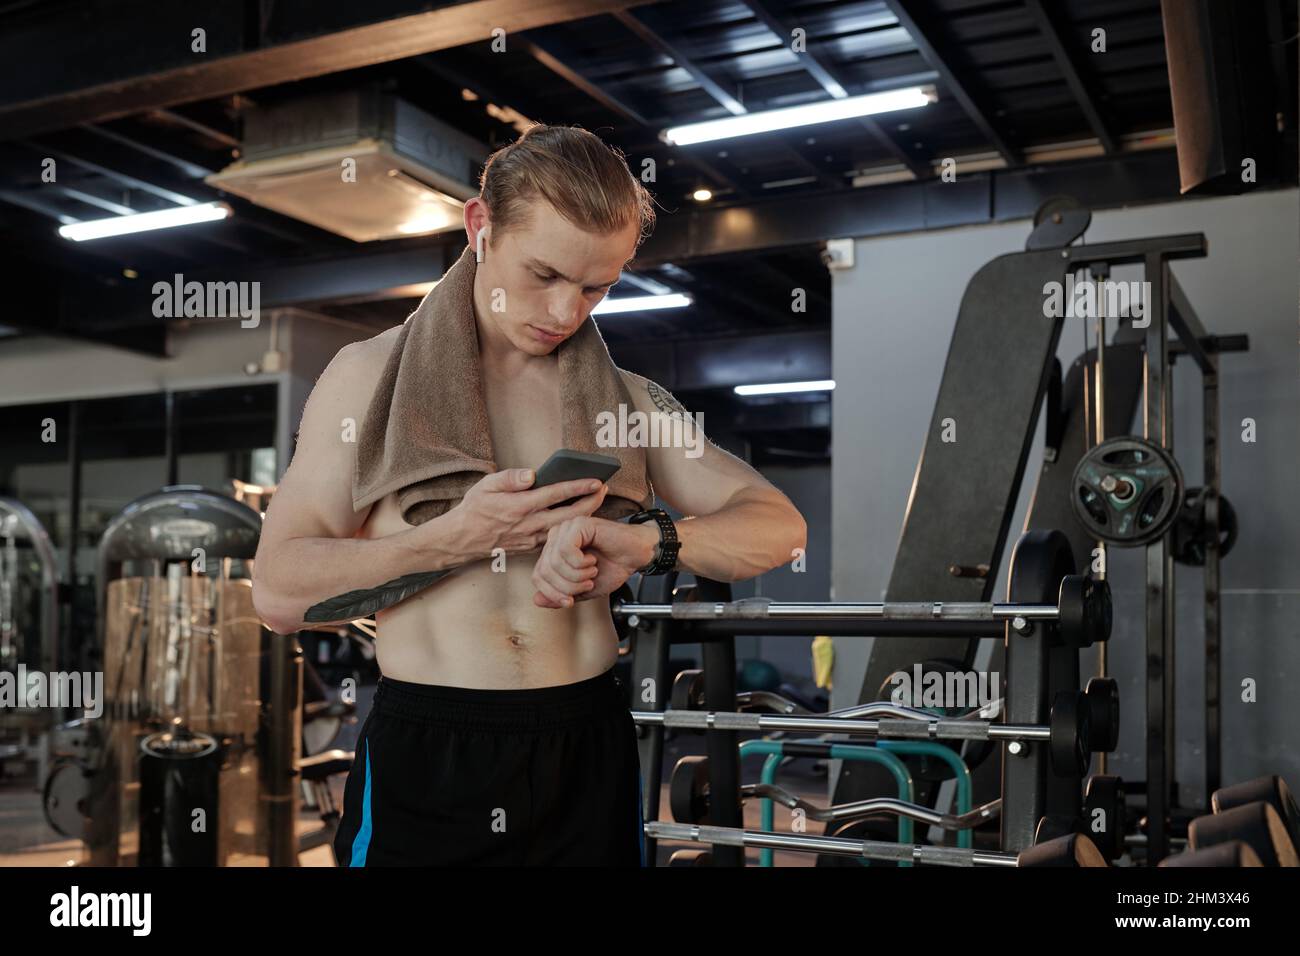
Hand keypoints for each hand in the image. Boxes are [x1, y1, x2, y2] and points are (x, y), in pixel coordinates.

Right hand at [448, 468, 607, 560]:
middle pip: (569, 514)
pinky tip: (577, 518)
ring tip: (595, 501)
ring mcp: (531, 538)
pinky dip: (569, 529)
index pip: (556, 494)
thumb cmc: (473, 509)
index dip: (578, 487)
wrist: (460, 540)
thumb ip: (510, 478)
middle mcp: (529, 524)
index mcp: (520, 506)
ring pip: (566, 528)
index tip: (596, 480)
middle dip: (591, 502)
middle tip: (604, 490)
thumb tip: (532, 474)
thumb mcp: (486, 486)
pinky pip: (555, 538)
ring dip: (583, 515)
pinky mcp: (531, 548)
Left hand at [531, 516, 657, 608]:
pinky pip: (566, 550)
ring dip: (576, 576)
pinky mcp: (578, 524)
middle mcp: (556, 537)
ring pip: (554, 561)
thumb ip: (560, 595)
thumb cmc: (612, 568)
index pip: (538, 576)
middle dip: (566, 587)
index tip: (570, 602)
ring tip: (592, 573)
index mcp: (554, 551)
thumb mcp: (582, 590)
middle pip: (544, 570)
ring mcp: (566, 528)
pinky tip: (592, 561)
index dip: (552, 594)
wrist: (636, 555)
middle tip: (586, 585)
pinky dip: (580, 563)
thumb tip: (536, 600)